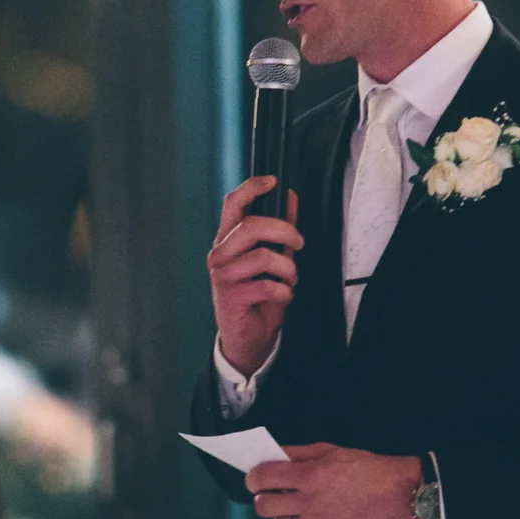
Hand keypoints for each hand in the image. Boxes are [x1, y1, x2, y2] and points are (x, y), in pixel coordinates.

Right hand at [208, 175, 301, 375]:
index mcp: (227, 239)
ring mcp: (223, 275)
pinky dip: (285, 291)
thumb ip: (279, 230)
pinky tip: (282, 295)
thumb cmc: (256, 296)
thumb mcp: (271, 259)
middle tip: (298, 243)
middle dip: (284, 231)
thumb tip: (289, 199)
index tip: (273, 181)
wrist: (246, 337)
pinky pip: (268, 285)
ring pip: (264, 257)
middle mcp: (220, 254)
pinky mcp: (231, 296)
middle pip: (252, 226)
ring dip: (288, 269)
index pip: (233, 204)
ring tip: (289, 279)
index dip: (252, 188)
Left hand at [247, 444, 423, 518]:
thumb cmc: (369, 469)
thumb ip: (300, 453)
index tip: (255, 477)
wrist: (400, 496)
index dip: (253, 477)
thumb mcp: (333, 451)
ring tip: (294, 506)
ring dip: (281, 514)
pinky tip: (312, 517)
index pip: (263, 478)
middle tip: (271, 492)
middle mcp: (309, 503)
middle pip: (263, 507)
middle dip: (262, 497)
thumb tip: (276, 455)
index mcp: (310, 477)